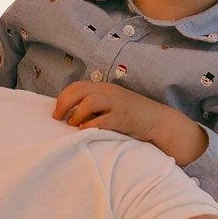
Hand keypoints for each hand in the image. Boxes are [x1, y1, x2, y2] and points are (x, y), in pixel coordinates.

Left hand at [53, 82, 210, 165]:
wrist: (161, 121)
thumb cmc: (134, 117)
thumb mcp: (113, 106)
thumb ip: (96, 107)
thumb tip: (72, 117)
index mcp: (104, 88)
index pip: (77, 86)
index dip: (63, 98)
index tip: (57, 112)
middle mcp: (109, 93)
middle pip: (79, 90)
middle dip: (64, 103)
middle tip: (58, 118)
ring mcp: (117, 104)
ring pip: (89, 101)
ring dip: (77, 114)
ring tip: (74, 125)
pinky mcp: (124, 118)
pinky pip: (103, 120)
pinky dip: (91, 126)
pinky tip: (86, 132)